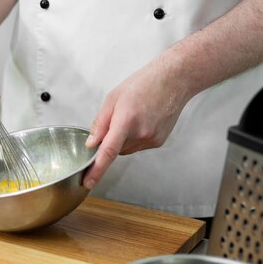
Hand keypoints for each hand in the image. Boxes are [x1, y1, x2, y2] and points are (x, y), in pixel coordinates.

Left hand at [83, 56, 191, 188]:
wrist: (174, 80)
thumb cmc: (143, 84)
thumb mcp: (113, 98)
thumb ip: (100, 123)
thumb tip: (91, 144)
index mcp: (126, 121)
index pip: (108, 152)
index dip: (97, 170)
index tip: (88, 183)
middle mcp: (140, 134)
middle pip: (116, 149)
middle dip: (112, 139)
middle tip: (119, 118)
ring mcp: (151, 140)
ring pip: (127, 149)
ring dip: (124, 139)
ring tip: (134, 116)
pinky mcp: (159, 142)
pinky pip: (138, 146)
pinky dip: (135, 138)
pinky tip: (143, 121)